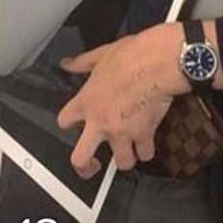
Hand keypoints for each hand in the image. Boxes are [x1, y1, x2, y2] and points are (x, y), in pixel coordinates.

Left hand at [56, 22, 191, 177]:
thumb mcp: (102, 54)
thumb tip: (68, 63)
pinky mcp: (143, 135)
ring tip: (130, 151)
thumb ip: (83, 63)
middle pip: (80, 159)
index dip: (70, 125)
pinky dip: (148, 150)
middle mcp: (100, 121)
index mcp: (86, 101)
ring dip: (127, 158)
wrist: (158, 62)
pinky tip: (149, 142)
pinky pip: (145, 154)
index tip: (78, 125)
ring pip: (122, 163)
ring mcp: (121, 132)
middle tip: (93, 167)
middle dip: (86, 167)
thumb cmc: (132, 55)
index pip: (64, 121)